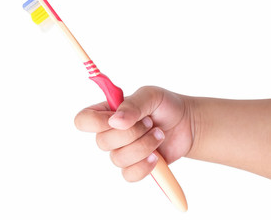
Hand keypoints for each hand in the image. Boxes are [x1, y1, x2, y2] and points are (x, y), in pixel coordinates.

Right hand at [74, 86, 193, 181]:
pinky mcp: (134, 167)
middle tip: (149, 122)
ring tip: (159, 134)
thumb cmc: (165, 106)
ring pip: (117, 159)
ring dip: (143, 146)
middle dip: (131, 133)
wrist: (187, 124)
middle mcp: (110, 133)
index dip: (95, 122)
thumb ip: (133, 104)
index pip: (83, 120)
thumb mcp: (151, 95)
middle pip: (101, 142)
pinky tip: (157, 156)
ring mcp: (121, 151)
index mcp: (107, 112)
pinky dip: (144, 166)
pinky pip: (129, 175)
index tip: (116, 118)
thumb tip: (115, 121)